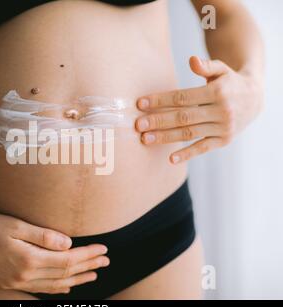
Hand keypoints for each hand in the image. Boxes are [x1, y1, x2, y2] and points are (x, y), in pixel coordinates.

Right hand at [0, 213, 108, 293]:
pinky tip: (67, 286)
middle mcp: (25, 275)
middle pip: (65, 274)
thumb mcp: (15, 225)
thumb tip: (68, 243)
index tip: (103, 248)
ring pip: (55, 285)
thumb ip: (43, 236)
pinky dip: (58, 288)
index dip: (87, 255)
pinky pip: (42, 288)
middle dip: (88, 266)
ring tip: (94, 274)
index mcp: (28, 260)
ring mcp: (18, 282)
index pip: (67, 260)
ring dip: (77, 279)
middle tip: (106, 260)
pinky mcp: (11, 283)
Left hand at [135, 56, 263, 163]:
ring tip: (145, 139)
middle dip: (158, 121)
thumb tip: (191, 60)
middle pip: (183, 117)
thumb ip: (206, 66)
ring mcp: (223, 127)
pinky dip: (187, 154)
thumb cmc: (229, 82)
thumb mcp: (221, 69)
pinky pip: (203, 148)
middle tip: (138, 125)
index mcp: (217, 92)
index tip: (140, 104)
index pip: (183, 97)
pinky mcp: (224, 140)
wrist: (255, 99)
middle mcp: (221, 111)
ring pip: (189, 133)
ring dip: (166, 137)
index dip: (160, 100)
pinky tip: (170, 159)